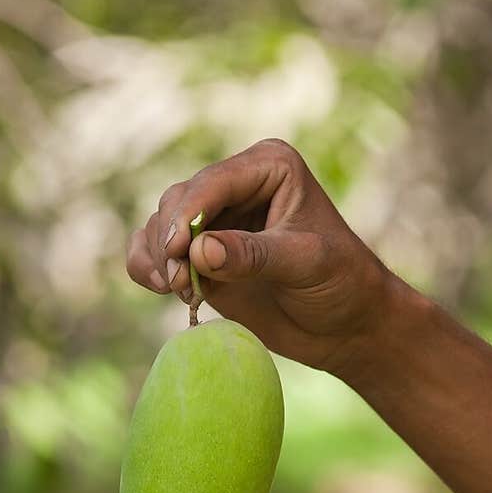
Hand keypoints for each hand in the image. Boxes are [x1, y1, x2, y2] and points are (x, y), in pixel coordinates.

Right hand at [126, 137, 392, 373]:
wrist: (344, 325)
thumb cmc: (340, 283)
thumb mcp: (303, 264)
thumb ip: (252, 256)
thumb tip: (198, 251)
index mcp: (268, 167)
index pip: (214, 181)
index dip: (188, 214)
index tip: (177, 251)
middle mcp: (236, 186)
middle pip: (178, 201)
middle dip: (171, 241)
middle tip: (180, 283)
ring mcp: (214, 220)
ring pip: (160, 225)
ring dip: (158, 258)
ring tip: (179, 291)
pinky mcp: (199, 254)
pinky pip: (154, 250)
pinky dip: (147, 267)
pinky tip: (163, 290)